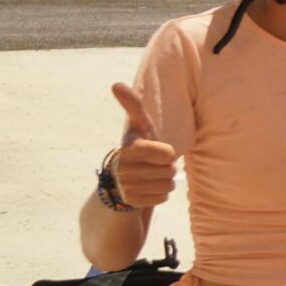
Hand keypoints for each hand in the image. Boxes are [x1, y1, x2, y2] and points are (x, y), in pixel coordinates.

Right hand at [106, 82, 177, 207]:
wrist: (124, 178)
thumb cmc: (140, 147)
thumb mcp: (140, 127)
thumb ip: (133, 106)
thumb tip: (115, 84)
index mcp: (129, 148)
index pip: (167, 154)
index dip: (168, 153)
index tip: (159, 151)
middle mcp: (124, 168)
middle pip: (170, 171)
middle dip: (167, 168)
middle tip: (153, 165)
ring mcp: (126, 186)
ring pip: (168, 186)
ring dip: (165, 181)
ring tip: (151, 176)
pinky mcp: (132, 201)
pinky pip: (163, 198)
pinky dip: (160, 194)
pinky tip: (148, 188)